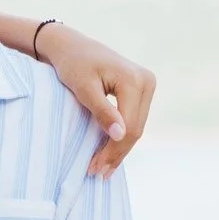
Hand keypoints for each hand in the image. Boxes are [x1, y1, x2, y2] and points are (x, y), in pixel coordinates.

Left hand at [36, 25, 155, 176]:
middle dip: (116, 154)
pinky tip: (110, 153)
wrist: (71, 45)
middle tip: (98, 174)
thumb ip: (102, 111)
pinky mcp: (142, 89)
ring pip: (137, 127)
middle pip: (136, 129)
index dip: (113, 150)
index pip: (129, 126)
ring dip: (120, 149)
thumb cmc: (72, 64)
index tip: (95, 168)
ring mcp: (147, 84)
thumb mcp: (83, 88)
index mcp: (134, 80)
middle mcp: (147, 81)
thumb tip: (120, 135)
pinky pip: (134, 119)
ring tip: (103, 169)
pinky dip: (122, 136)